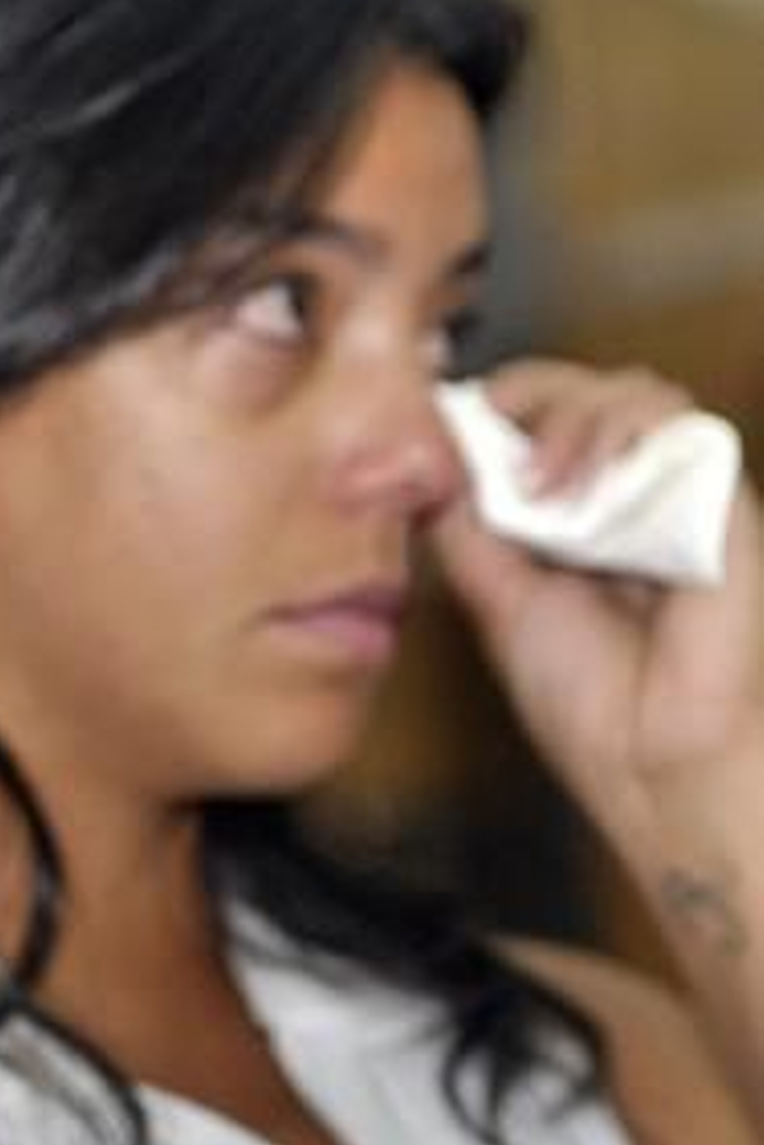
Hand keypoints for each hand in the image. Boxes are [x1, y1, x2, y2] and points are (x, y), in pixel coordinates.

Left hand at [429, 358, 763, 834]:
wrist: (650, 759)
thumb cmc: (586, 695)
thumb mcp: (494, 598)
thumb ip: (465, 528)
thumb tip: (428, 459)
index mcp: (568, 512)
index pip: (534, 414)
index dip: (495, 403)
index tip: (446, 423)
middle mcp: (623, 492)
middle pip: (578, 385)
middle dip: (524, 392)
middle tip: (491, 437)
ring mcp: (673, 489)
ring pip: (629, 388)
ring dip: (571, 415)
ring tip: (543, 483)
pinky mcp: (717, 495)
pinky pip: (678, 421)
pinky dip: (622, 431)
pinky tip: (586, 488)